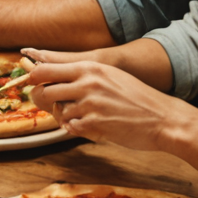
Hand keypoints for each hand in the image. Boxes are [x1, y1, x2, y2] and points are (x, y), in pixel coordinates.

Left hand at [24, 58, 189, 150]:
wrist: (164, 118)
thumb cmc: (137, 98)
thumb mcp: (109, 76)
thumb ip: (84, 76)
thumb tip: (55, 79)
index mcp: (89, 68)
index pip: (45, 70)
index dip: (35, 78)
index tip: (34, 84)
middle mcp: (87, 83)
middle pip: (45, 91)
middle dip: (45, 100)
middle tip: (53, 105)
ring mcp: (90, 104)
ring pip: (58, 111)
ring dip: (65, 116)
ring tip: (80, 117)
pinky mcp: (96, 124)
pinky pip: (71, 127)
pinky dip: (76, 128)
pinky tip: (88, 126)